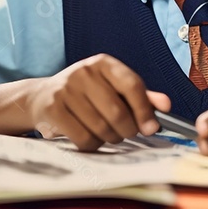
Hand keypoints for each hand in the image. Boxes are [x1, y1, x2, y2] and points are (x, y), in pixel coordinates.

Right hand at [27, 54, 170, 150]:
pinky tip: (89, 137)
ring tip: (106, 133)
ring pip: (102, 128)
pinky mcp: (53, 108)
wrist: (41, 96)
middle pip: (118, 112)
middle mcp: (84, 71)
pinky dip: (92, 144)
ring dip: (109, 139)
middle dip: (127, 130)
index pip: (132, 85)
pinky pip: (83, 138)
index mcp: (104, 63)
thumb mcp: (112, 88)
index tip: (151, 129)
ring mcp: (67, 89)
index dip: (145, 110)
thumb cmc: (86, 94)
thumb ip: (140, 96)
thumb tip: (166, 106)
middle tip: (126, 133)